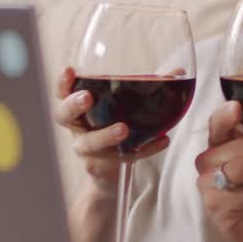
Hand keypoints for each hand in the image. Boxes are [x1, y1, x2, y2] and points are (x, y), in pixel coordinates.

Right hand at [53, 67, 169, 189]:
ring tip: (124, 128)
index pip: (63, 92)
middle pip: (64, 115)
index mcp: (80, 108)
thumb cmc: (116, 127)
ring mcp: (86, 149)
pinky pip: (120, 157)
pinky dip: (143, 149)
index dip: (63, 82)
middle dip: (73, 105)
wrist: (113, 172)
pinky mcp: (101, 167)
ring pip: (89, 143)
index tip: (70, 69)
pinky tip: (162, 141)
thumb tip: (179, 70)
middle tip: (87, 97)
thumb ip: (149, 87)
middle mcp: (78, 128)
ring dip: (105, 134)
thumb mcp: (128, 107)